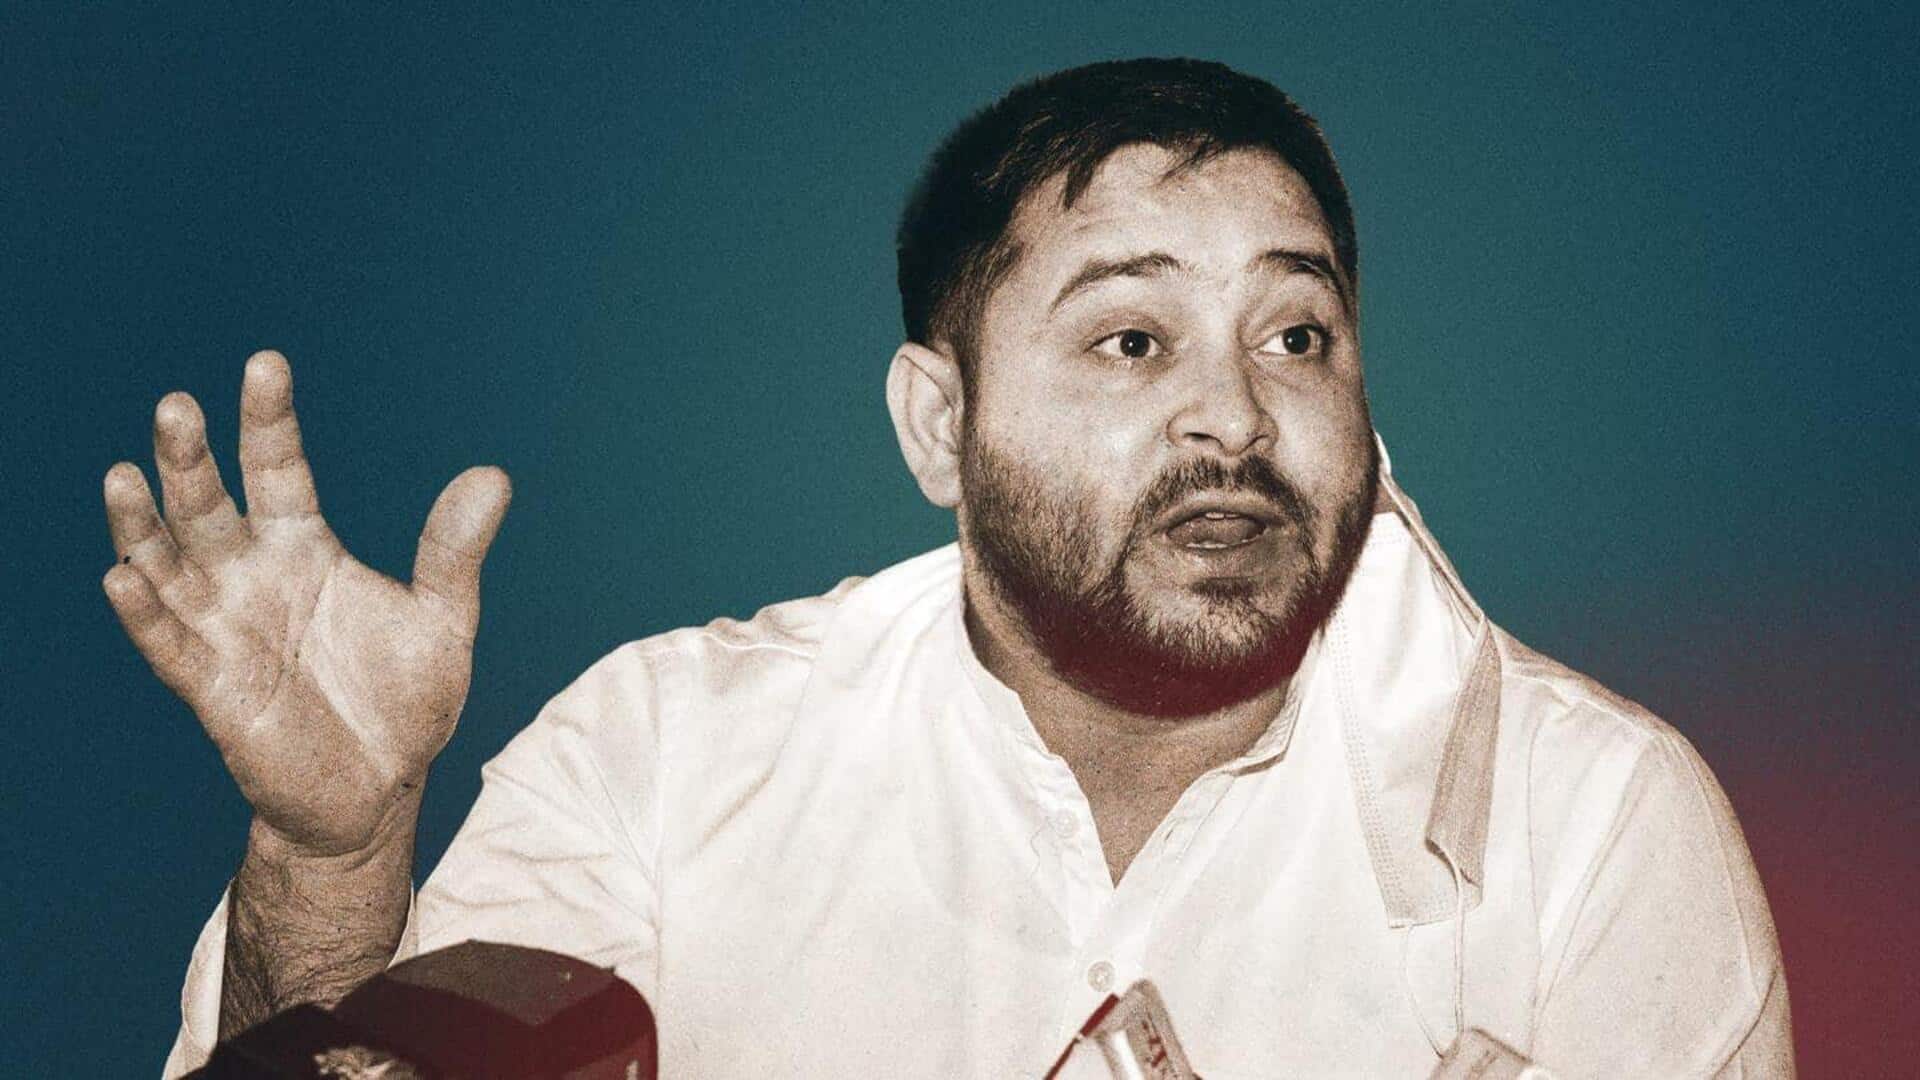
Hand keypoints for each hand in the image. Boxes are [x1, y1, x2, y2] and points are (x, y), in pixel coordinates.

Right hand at [103, 351, 510, 857]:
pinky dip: (143, 612)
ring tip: (125, 474)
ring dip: (142, 523)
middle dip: (190, 459)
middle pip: (209, 505)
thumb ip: (454, 550)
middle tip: (177, 405)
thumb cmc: (405, 699)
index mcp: (304, 548)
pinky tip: (123, 575)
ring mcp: (225, 629)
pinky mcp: (212, 686)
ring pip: (167, 564)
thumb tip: (494, 476)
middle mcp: (252, 577)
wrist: (383, 789)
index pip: (277, 469)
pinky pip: (167, 643)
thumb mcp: (443, 618)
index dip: (269, 420)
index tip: (266, 364)